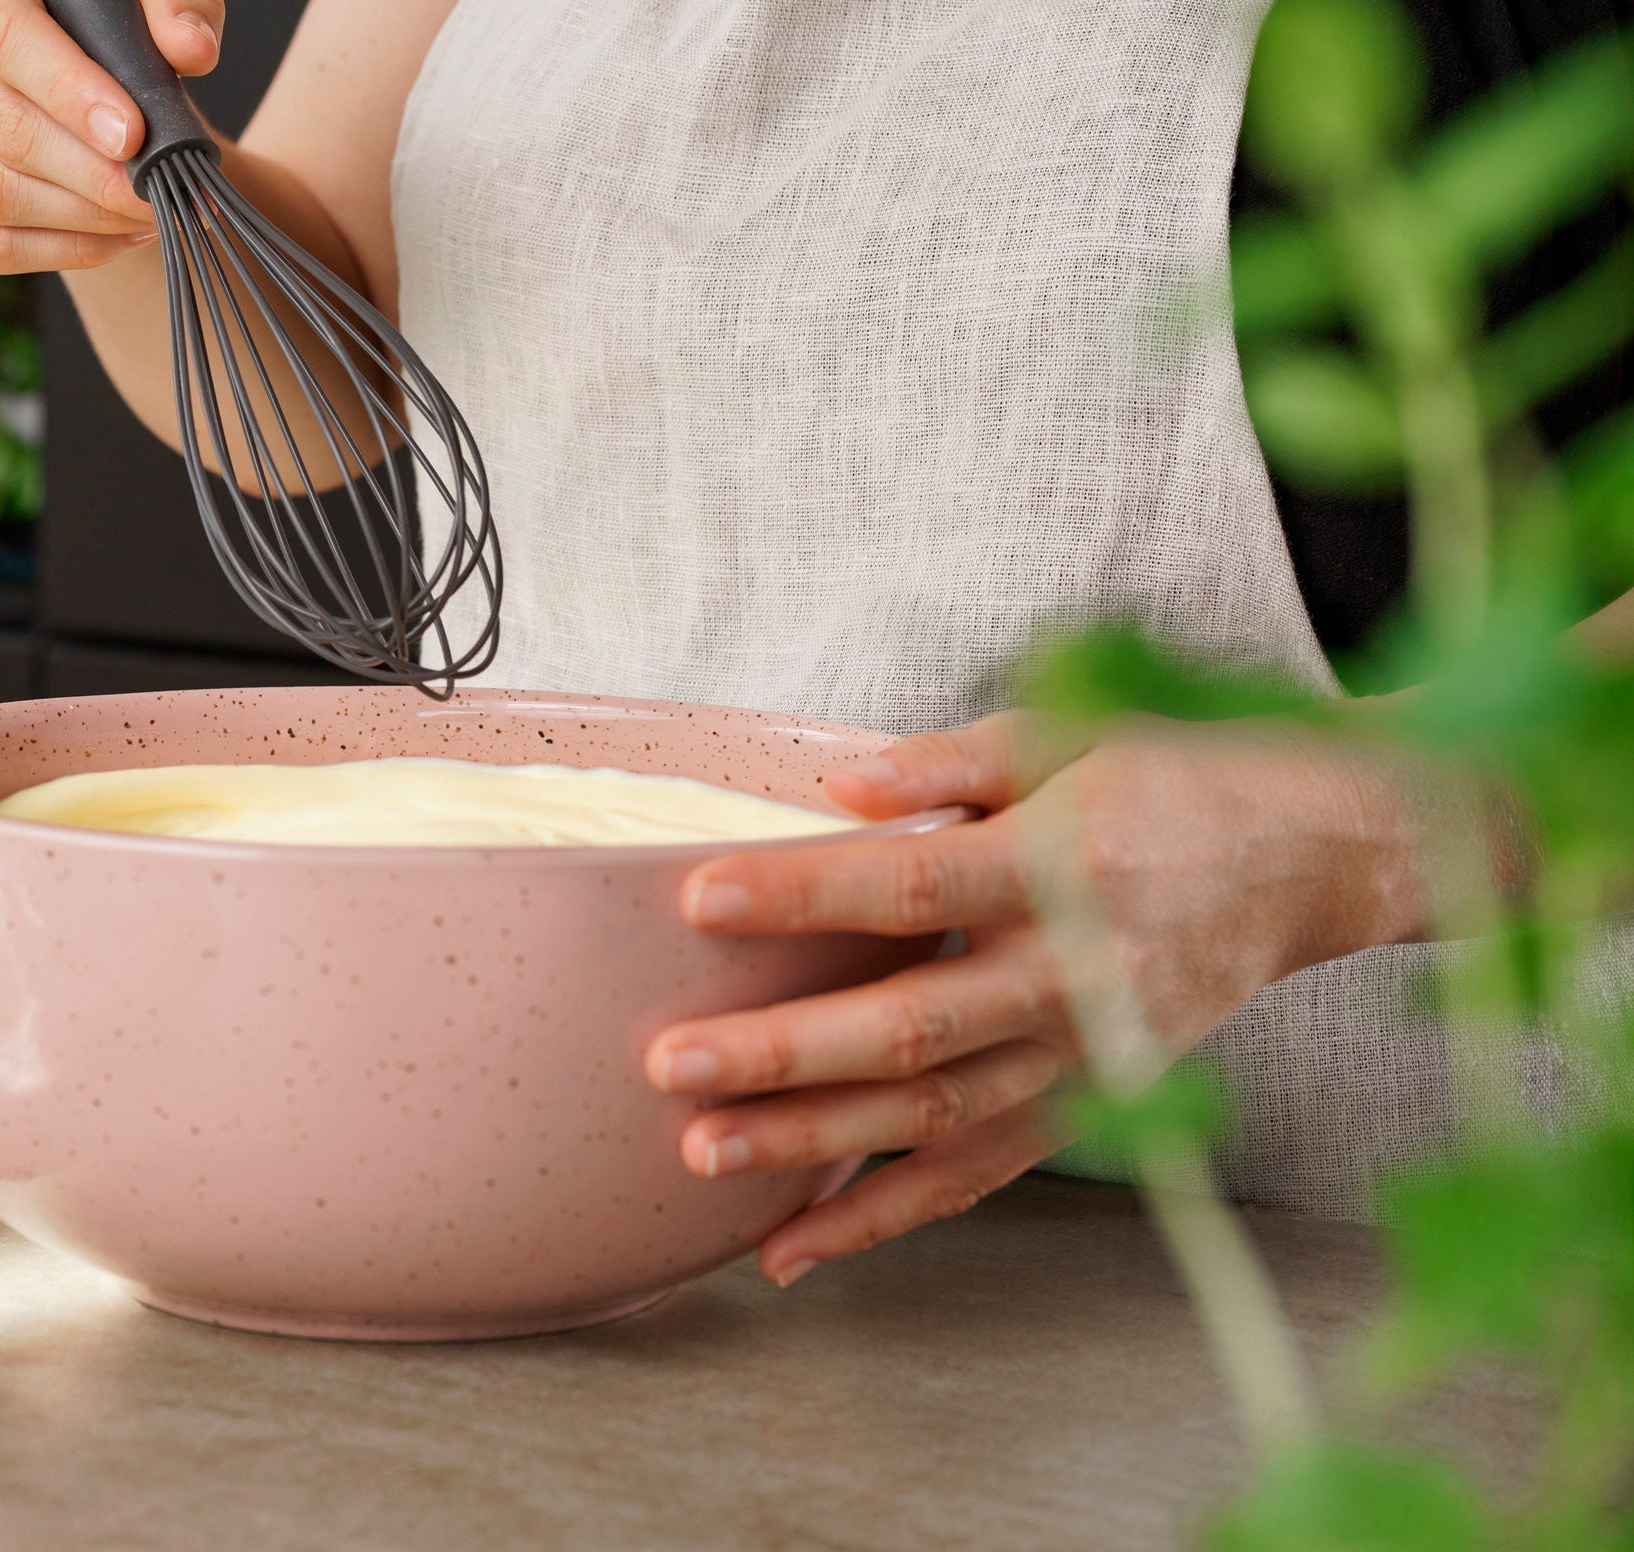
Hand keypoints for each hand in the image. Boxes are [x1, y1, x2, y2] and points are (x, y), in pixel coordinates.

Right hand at [0, 0, 225, 274]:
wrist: (74, 92)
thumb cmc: (107, 32)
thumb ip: (181, 4)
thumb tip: (190, 44)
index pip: (1, 32)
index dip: (69, 90)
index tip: (134, 134)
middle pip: (0, 123)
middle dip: (93, 171)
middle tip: (159, 190)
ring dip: (84, 215)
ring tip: (147, 213)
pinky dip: (63, 250)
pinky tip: (117, 238)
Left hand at [644, 711, 1428, 1286]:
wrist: (1308, 857)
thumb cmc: (1173, 778)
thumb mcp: (1068, 735)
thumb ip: (950, 760)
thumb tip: (837, 791)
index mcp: (1060, 866)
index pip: (911, 888)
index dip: (805, 895)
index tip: (701, 896)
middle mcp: (1073, 977)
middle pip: (910, 1028)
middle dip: (784, 1053)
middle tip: (671, 1063)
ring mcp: (1083, 1055)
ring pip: (934, 1119)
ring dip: (814, 1147)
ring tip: (701, 1154)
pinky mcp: (1088, 1102)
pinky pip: (977, 1174)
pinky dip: (884, 1215)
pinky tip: (792, 1244)